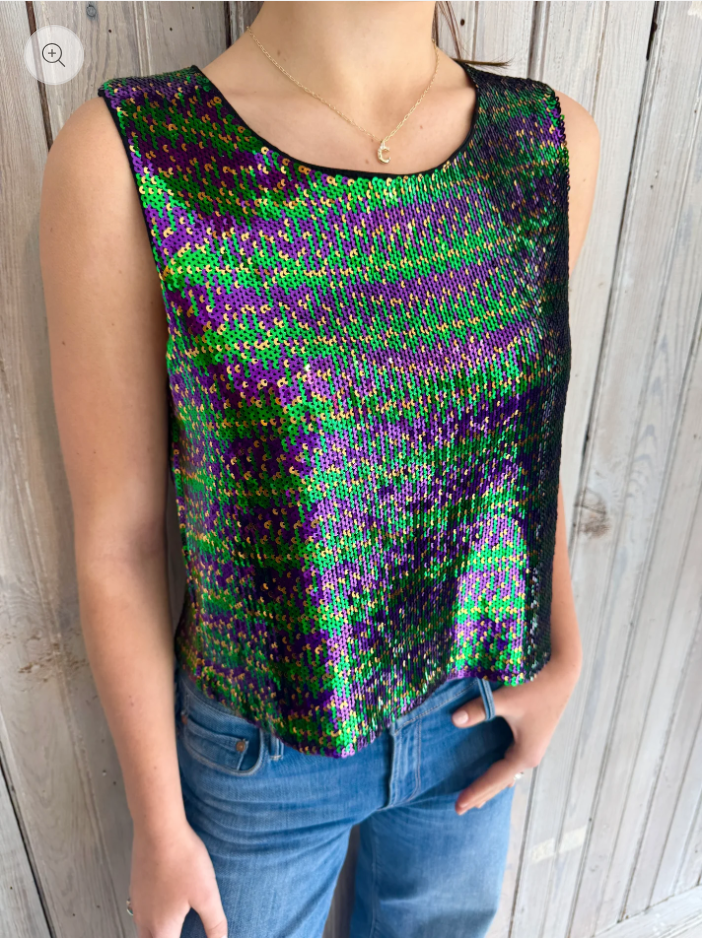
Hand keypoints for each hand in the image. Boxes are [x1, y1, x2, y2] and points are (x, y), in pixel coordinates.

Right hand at [130, 820, 227, 937]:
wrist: (158, 829)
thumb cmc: (183, 860)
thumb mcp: (207, 894)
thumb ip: (214, 923)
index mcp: (162, 927)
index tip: (191, 935)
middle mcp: (144, 919)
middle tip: (182, 931)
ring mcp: (137, 901)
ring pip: (143, 930)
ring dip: (157, 932)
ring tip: (174, 925)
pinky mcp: (136, 885)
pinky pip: (141, 911)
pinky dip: (152, 916)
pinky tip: (164, 903)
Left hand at [451, 656, 580, 814]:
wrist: (561, 673)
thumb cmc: (535, 687)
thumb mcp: (505, 699)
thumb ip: (480, 710)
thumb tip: (454, 720)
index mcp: (525, 754)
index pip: (494, 780)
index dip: (475, 792)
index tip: (458, 806)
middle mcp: (529, 756)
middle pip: (500, 782)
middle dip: (481, 795)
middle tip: (459, 809)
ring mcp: (532, 748)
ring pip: (507, 774)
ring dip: (491, 785)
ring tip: (476, 799)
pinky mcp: (531, 738)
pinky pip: (511, 763)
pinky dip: (499, 772)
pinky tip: (496, 773)